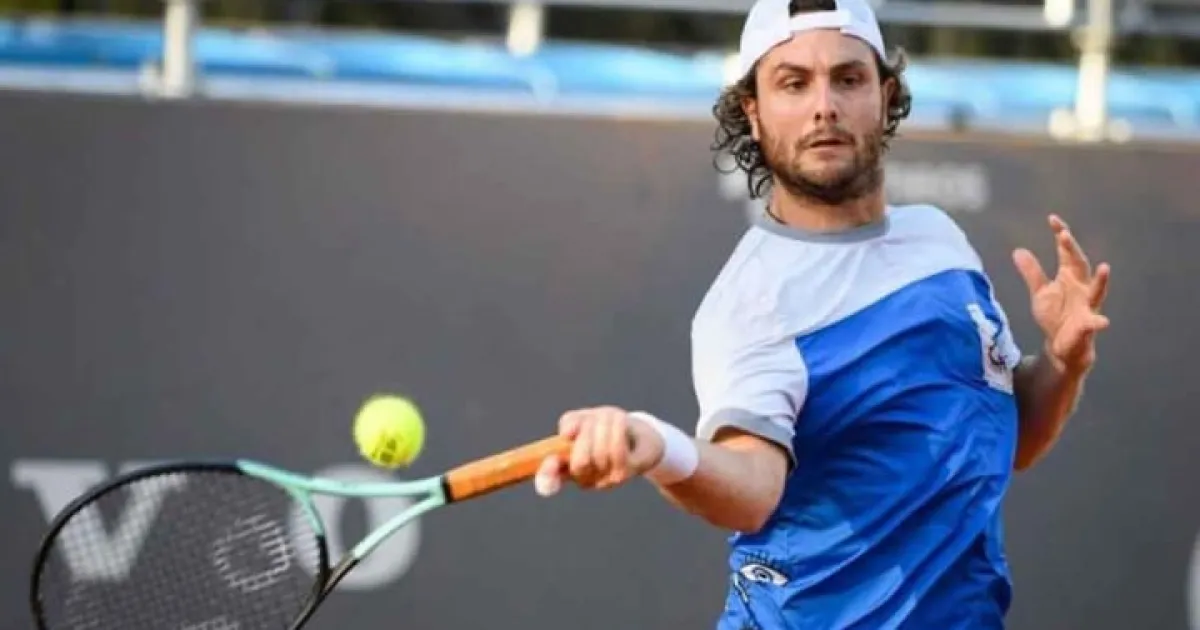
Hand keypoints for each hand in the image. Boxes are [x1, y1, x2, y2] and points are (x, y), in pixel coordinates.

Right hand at [533, 406, 664, 496]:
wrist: (639, 433)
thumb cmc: (607, 426)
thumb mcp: (585, 418)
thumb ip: (570, 423)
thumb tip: (566, 433)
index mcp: (567, 468)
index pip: (550, 478)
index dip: (547, 475)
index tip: (551, 461)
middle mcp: (584, 480)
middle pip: (579, 462)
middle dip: (586, 434)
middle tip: (593, 420)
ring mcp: (605, 481)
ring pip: (600, 454)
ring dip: (605, 427)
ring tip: (609, 415)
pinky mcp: (625, 475)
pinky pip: (617, 453)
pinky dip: (618, 430)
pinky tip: (620, 418)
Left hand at [1013, 215, 1110, 373]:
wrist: (1062, 346)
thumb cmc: (1055, 316)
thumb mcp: (1040, 292)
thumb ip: (1032, 272)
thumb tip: (1018, 250)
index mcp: (1070, 277)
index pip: (1066, 252)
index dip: (1061, 236)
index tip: (1053, 219)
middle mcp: (1082, 288)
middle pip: (1079, 264)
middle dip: (1072, 250)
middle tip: (1064, 234)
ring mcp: (1087, 306)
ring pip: (1097, 291)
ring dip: (1102, 280)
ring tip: (1106, 267)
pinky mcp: (1087, 326)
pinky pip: (1094, 323)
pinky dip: (1098, 322)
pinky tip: (1103, 322)